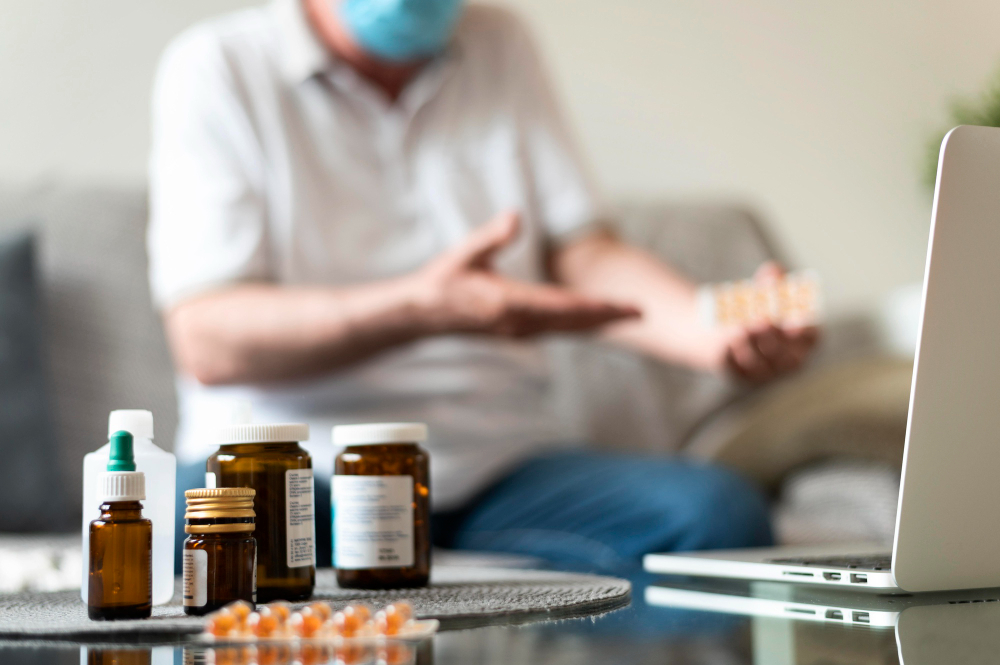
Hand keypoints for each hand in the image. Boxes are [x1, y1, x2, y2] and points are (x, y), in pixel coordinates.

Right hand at [413, 211, 640, 336]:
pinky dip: (579, 326)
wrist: (422, 315)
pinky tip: (593, 321)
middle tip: (643, 312)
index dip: (597, 306)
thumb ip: (492, 235)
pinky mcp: (517, 332)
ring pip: (568, 330)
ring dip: (598, 323)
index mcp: (509, 304)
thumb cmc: (443, 281)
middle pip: (574, 322)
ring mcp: (519, 332)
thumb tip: (516, 216)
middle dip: (609, 317)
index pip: (563, 306)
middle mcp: (519, 324)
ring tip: (627, 316)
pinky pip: (556, 331)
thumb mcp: (464, 252)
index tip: (624, 305)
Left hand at [723, 263, 819, 382]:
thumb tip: (772, 271)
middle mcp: (788, 361)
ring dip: (751, 345)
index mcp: (803, 338)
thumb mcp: (765, 288)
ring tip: (740, 326)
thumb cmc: (754, 304)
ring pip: (760, 366)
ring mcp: (765, 373)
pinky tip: (726, 341)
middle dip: (773, 337)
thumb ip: (773, 278)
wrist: (717, 324)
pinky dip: (731, 357)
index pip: (812, 338)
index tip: (792, 322)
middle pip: (787, 357)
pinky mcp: (739, 377)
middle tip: (760, 320)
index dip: (804, 331)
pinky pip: (736, 372)